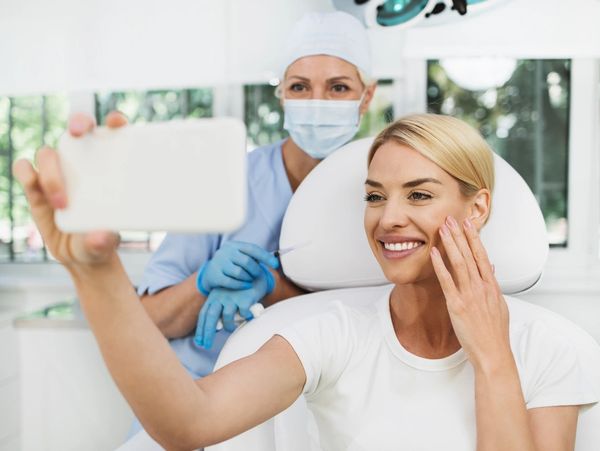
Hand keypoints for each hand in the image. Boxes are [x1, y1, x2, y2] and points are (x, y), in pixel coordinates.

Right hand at [12, 111, 126, 267]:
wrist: (82, 253)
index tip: (117, 123)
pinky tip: (34, 185)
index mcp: (110, 166)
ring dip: (52, 173)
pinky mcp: (36, 186)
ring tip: (62, 204)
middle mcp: (83, 163)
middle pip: (78, 129)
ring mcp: (58, 172)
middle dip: (78, 122)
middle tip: (78, 132)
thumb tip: (101, 236)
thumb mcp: (107, 243)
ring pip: (48, 153)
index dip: (115, 122)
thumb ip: (104, 240)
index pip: (114, 135)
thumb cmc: (103, 239)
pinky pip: (24, 169)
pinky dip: (26, 173)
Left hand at [194, 264, 273, 348]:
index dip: (201, 329)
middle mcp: (221, 295)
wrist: (257, 274)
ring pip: (227, 318)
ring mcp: (232, 296)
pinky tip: (248, 316)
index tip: (200, 342)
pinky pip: (243, 314)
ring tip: (233, 326)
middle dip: (207, 334)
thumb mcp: (227, 297)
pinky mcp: (245, 298)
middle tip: (206, 346)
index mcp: (214, 296)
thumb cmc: (241, 290)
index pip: (204, 314)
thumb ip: (221, 309)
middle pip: (211, 318)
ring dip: (229, 326)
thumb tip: (215, 329)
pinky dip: (246, 317)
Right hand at [196, 241, 278, 294]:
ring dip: (248, 278)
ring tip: (250, 280)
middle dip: (256, 270)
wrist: (210, 273)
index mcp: (233, 245)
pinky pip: (231, 282)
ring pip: (239, 273)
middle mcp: (225, 251)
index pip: (252, 249)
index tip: (276, 264)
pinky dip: (241, 285)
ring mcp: (218, 263)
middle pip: (247, 261)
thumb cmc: (231, 264)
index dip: (266, 257)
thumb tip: (275, 260)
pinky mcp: (214, 275)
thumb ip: (254, 257)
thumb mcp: (240, 257)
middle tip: (258, 275)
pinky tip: (246, 286)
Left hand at [430, 216, 510, 370]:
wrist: (494, 354)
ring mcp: (470, 295)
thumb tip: (492, 270)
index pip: (483, 256)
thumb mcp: (499, 306)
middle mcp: (482, 287)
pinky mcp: (457, 305)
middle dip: (460, 235)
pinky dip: (440, 265)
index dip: (474, 238)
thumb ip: (493, 286)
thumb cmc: (495, 333)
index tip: (468, 224)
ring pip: (459, 263)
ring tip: (442, 228)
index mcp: (492, 287)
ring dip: (450, 243)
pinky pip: (447, 281)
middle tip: (451, 218)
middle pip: (470, 254)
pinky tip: (433, 253)